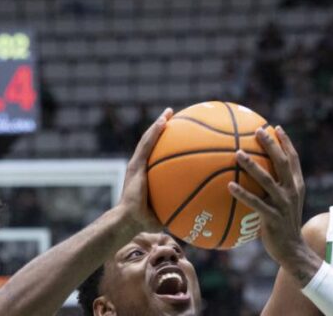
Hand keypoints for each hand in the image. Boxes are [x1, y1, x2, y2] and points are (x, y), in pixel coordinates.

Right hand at [118, 107, 171, 231]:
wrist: (130, 219)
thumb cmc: (147, 220)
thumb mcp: (167, 209)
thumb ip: (179, 203)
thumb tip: (202, 206)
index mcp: (145, 175)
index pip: (155, 155)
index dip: (163, 143)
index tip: (174, 133)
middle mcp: (140, 166)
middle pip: (151, 143)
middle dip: (161, 129)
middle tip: (171, 117)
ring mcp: (137, 164)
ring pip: (148, 139)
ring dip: (158, 124)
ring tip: (168, 113)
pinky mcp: (136, 165)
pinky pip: (147, 144)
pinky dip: (155, 131)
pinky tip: (164, 121)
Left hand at [229, 126, 312, 270]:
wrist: (292, 250)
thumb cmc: (283, 224)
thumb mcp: (285, 203)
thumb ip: (276, 187)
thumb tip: (256, 173)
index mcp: (296, 185)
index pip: (293, 159)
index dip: (286, 142)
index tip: (275, 127)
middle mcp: (292, 191)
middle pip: (282, 162)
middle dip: (271, 145)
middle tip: (258, 131)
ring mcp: (283, 204)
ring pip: (268, 180)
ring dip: (252, 166)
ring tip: (238, 153)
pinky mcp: (273, 218)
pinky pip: (255, 203)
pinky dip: (243, 193)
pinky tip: (229, 185)